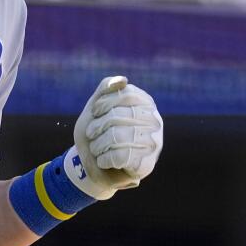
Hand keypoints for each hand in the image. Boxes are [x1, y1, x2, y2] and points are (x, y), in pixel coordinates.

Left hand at [67, 76, 162, 199]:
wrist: (95, 165)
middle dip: (97, 127)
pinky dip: (104, 159)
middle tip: (91, 134)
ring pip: (116, 137)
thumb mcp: (97, 106)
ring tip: (96, 149)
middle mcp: (154, 121)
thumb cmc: (98, 131)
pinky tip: (104, 161)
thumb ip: (107, 88)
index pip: (126, 94)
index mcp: (145, 103)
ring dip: (98, 145)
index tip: (95, 113)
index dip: (104, 103)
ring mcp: (153, 143)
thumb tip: (123, 80)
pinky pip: (120, 156)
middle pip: (117, 117)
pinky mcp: (147, 164)